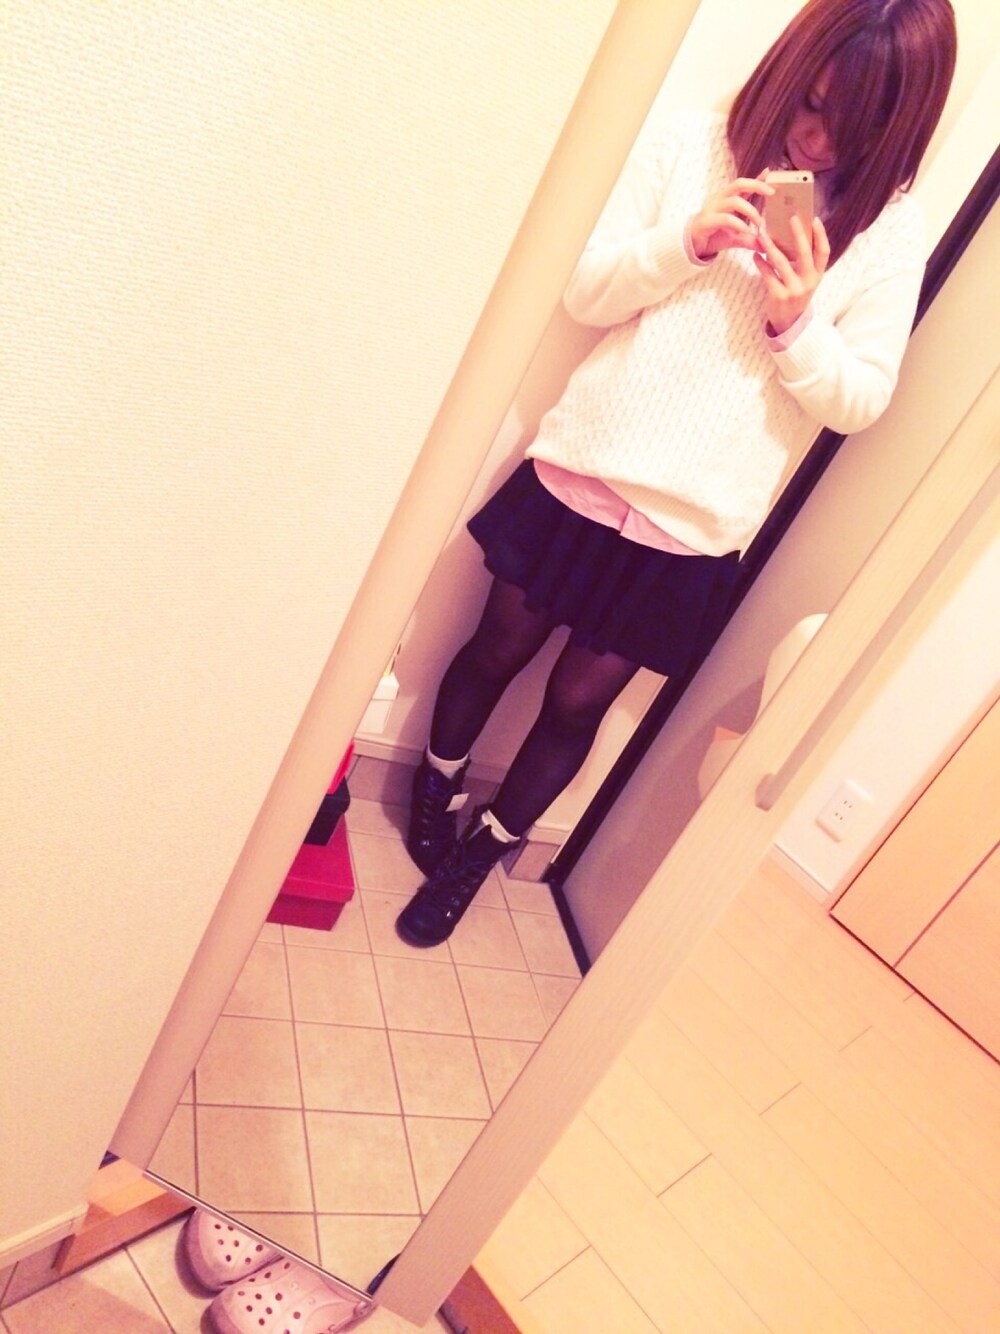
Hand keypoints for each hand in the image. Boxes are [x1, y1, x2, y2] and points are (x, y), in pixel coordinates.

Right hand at [688, 175, 772, 259]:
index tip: (770, 174)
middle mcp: (720, 200)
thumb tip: (766, 245)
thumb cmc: (714, 236)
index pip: (744, 185)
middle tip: (771, 193)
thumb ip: (751, 237)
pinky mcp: (706, 221)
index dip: (757, 179)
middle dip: (756, 185)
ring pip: (734, 201)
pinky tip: (746, 231)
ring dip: (750, 211)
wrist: (691, 246)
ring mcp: (712, 209)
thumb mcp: (736, 237)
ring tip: (760, 224)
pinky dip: (738, 225)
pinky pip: (725, 219)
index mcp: (727, 199)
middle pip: (739, 184)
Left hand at [754, 214, 829, 333]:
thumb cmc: (795, 294)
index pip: (824, 252)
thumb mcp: (805, 280)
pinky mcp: (778, 296)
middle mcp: (808, 282)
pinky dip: (760, 263)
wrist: (788, 323)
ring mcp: (794, 289)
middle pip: (804, 253)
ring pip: (781, 262)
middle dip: (797, 234)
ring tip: (762, 234)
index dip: (821, 235)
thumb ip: (802, 262)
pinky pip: (768, 274)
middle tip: (790, 218)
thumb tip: (792, 234)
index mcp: (817, 275)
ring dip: (770, 246)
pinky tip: (755, 255)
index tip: (814, 219)